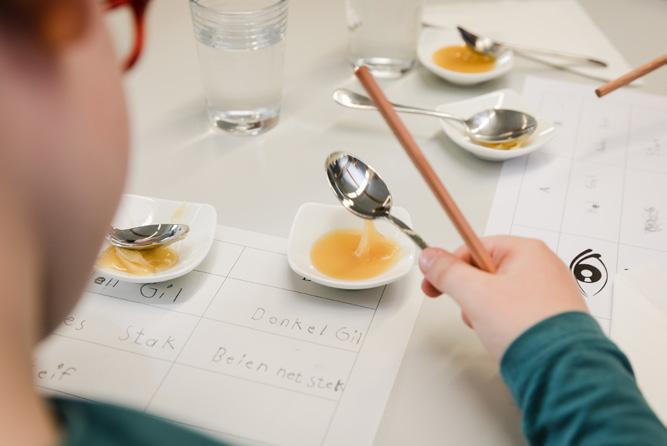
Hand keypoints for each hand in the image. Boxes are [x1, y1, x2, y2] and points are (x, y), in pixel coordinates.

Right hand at [419, 236, 587, 360]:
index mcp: (527, 251)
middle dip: (471, 295)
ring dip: (486, 311)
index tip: (433, 284)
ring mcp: (550, 292)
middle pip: (486, 271)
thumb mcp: (475, 294)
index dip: (449, 266)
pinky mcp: (551, 316)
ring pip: (499, 294)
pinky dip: (505, 323)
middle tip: (471, 311)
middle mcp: (543, 266)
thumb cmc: (526, 327)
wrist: (562, 369)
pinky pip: (516, 311)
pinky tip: (506, 337)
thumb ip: (447, 272)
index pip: (474, 247)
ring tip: (493, 328)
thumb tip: (430, 257)